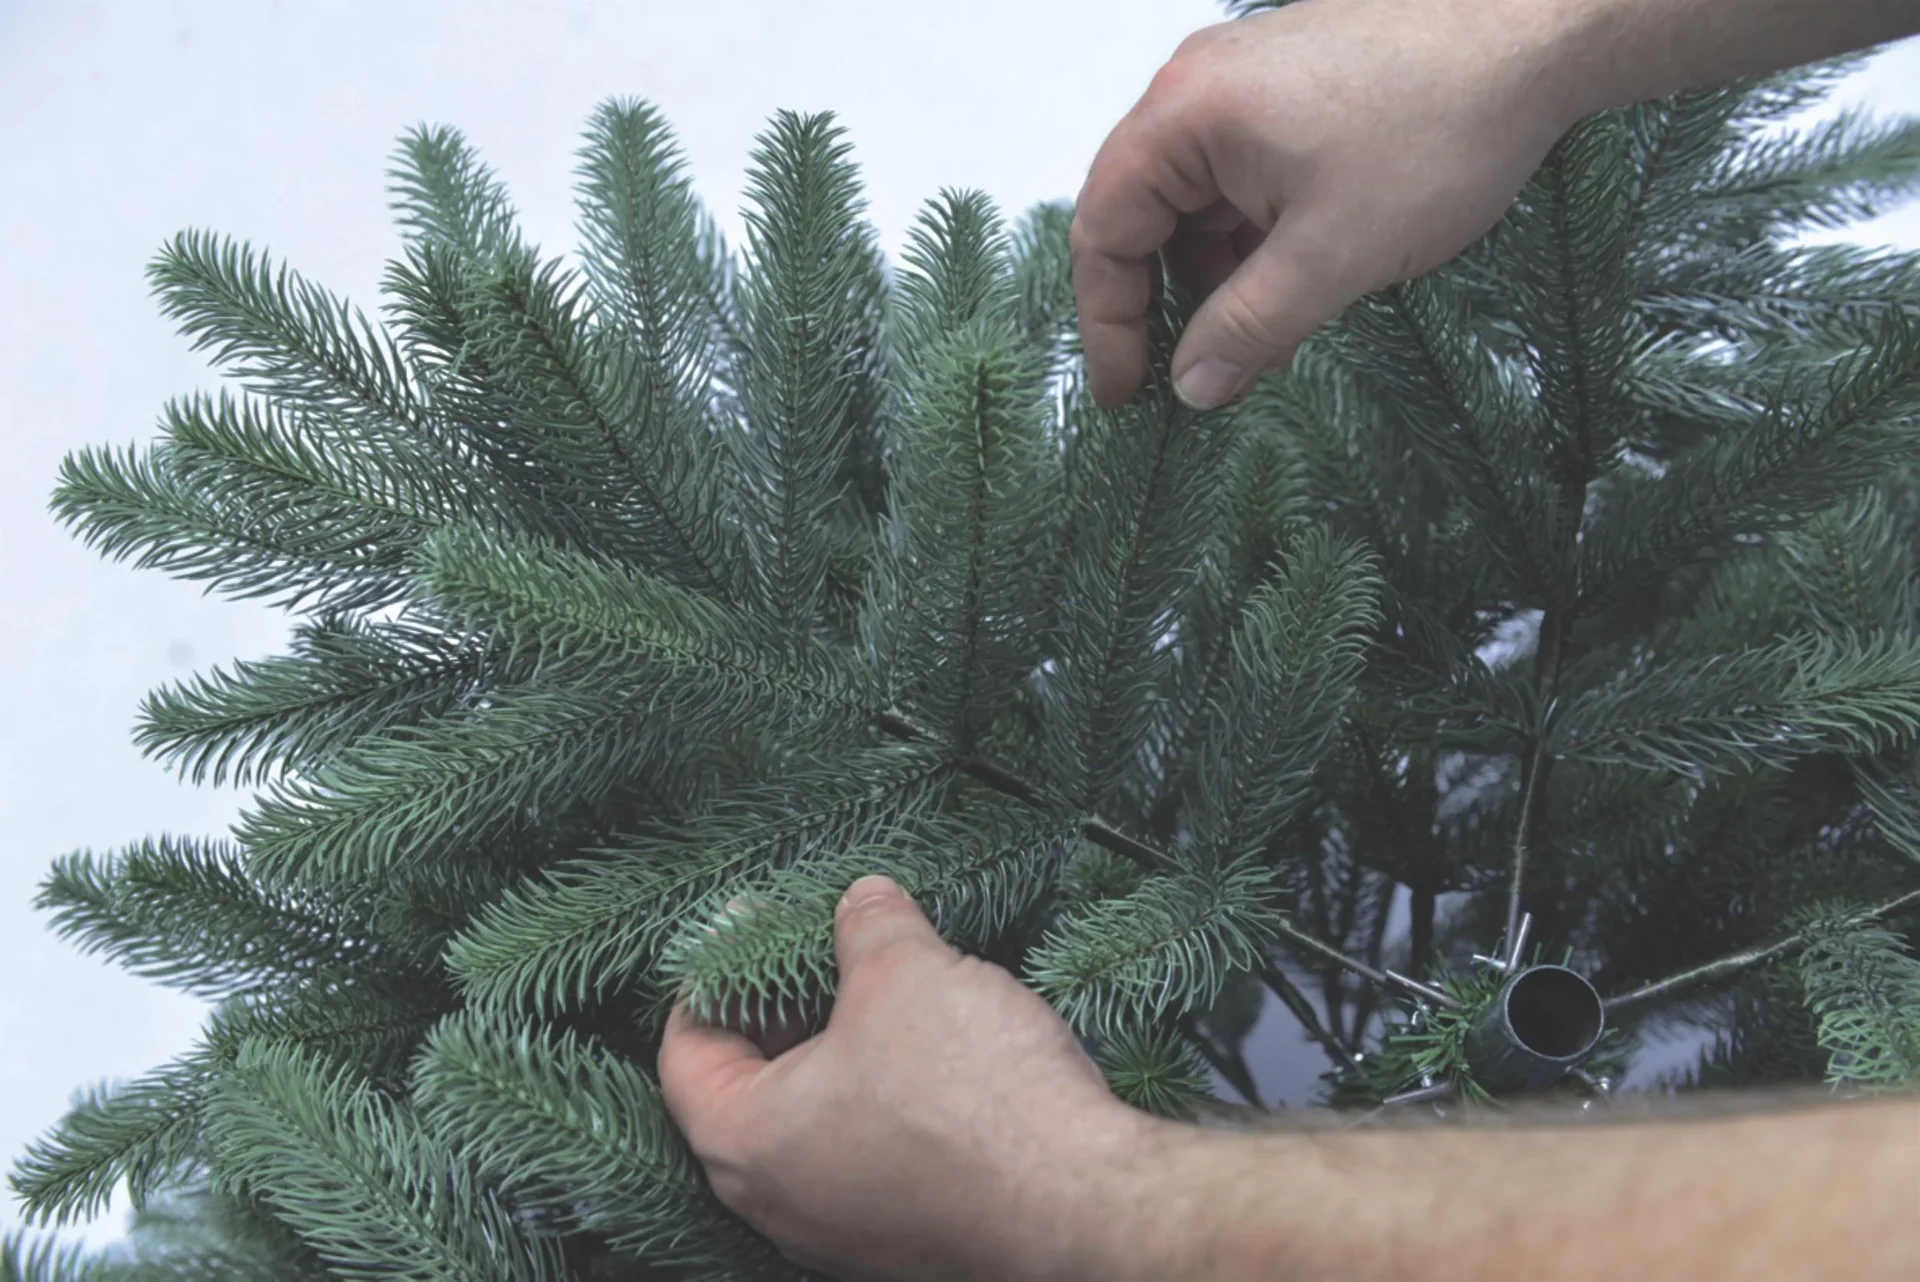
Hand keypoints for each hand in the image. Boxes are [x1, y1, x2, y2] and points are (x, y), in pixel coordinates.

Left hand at [656, 875, 1155, 1281]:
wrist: (1081, 1202)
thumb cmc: (972, 1097)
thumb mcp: (904, 972)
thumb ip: (867, 925)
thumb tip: (863, 901)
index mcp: (745, 1143)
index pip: (685, 1052)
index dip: (712, 975)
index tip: (743, 929)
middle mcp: (780, 1205)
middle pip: (749, 1090)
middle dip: (782, 1010)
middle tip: (816, 949)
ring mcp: (844, 1234)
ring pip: (815, 1129)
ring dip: (841, 1056)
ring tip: (884, 990)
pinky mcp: (908, 1243)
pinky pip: (871, 1160)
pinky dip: (884, 1103)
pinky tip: (933, 1052)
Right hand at [1071, 0, 1584, 409]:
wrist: (1538, 33)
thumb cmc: (1438, 130)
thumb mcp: (1332, 257)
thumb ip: (1248, 329)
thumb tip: (1191, 387)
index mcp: (1184, 114)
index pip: (1104, 231)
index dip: (1108, 323)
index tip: (1124, 394)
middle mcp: (1198, 85)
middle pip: (1139, 212)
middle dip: (1160, 302)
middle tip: (1184, 376)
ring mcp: (1244, 79)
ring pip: (1194, 198)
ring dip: (1213, 274)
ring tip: (1255, 339)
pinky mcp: (1290, 85)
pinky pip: (1238, 174)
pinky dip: (1250, 236)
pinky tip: (1289, 282)